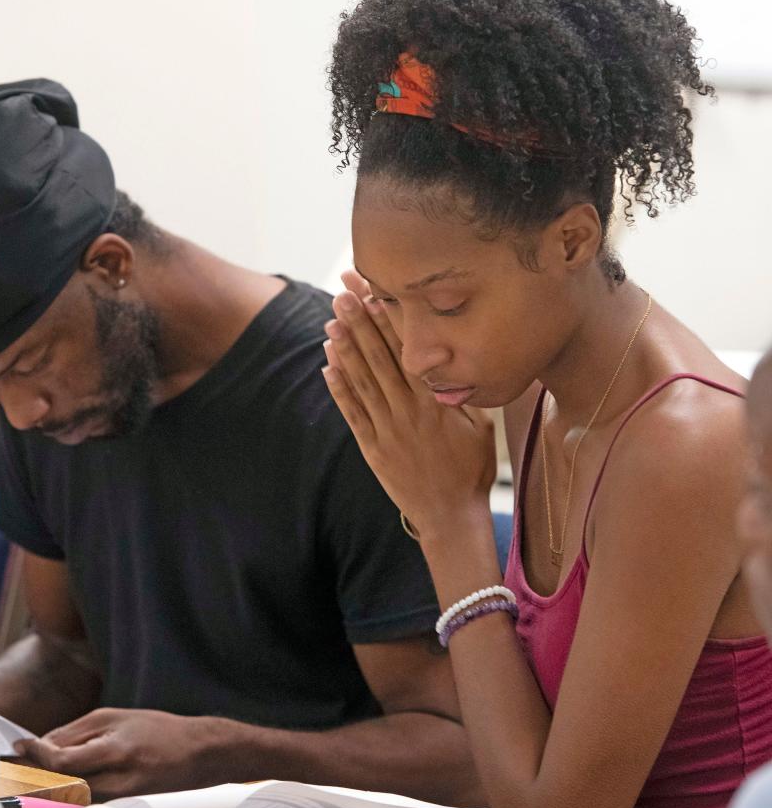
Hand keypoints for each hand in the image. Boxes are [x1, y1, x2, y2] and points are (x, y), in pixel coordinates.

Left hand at [13, 708, 224, 798]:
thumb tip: (44, 745)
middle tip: (22, 763)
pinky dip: (73, 791)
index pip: (62, 759)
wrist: (200, 753)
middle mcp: (118, 776)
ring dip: (53, 785)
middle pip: (63, 784)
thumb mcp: (116, 717)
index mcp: (115, 747)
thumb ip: (78, 731)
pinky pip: (89, 801)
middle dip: (39, 773)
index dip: (36, 755)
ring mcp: (122, 795)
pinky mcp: (125, 805)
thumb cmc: (159, 729)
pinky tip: (66, 780)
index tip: (20, 747)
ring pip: (73, 796)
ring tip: (40, 771)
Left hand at [323, 272, 495, 539]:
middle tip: (343, 291)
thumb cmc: (472, 469)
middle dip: (360, 321)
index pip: (407, 349)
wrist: (451, 516)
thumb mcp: (480, 425)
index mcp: (435, 402)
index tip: (374, 291)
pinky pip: (352, 412)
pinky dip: (339, 388)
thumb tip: (460, 357)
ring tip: (332, 319)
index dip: (389, 318)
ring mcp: (387, 430)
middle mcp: (407, 411)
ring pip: (362, 381)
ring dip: (346, 348)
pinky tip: (328, 364)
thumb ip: (463, 392)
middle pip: (379, 357)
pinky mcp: (373, 449)